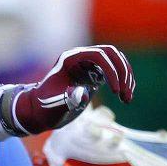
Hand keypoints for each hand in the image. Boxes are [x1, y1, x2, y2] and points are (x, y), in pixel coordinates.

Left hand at [1, 45, 134, 134]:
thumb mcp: (54, 105)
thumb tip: (83, 94)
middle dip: (122, 72)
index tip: (116, 91)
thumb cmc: (44, 107)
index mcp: (69, 59)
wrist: (40, 111)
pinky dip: (123, 82)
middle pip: (111, 54)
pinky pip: (115, 71)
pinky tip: (125, 97)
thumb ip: (68, 99)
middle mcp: (80, 58)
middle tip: (125, 94)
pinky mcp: (94, 75)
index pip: (98, 55)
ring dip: (125, 78)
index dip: (111, 70)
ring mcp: (88, 65)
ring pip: (116, 62)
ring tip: (126, 99)